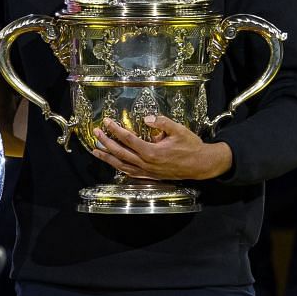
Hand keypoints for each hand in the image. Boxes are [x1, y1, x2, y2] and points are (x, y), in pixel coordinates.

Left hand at [92, 114, 231, 180]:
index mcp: (152, 152)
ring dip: (107, 158)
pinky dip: (119, 167)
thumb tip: (147, 119)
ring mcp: (147, 172)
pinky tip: (113, 163)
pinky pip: (130, 173)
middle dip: (105, 143)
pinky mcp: (150, 176)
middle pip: (120, 153)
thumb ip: (162, 123)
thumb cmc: (191, 147)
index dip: (115, 130)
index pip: (128, 139)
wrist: (200, 165)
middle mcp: (146, 164)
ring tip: (95, 151)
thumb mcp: (179, 130)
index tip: (106, 122)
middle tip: (95, 134)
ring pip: (122, 165)